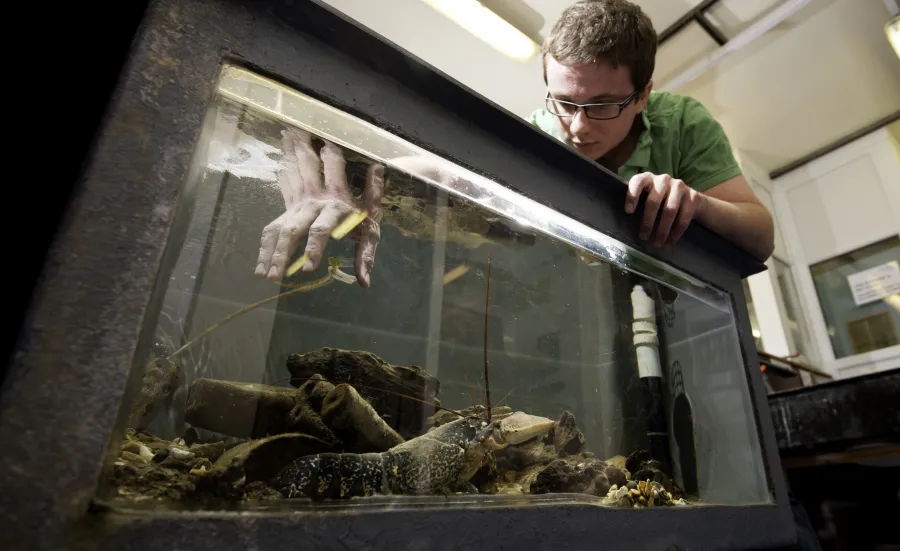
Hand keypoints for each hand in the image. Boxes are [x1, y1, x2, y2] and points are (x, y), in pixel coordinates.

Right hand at [255, 129, 384, 285]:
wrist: (344, 169)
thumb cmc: (361, 210)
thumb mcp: (370, 228)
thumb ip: (367, 254)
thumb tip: (364, 282)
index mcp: (336, 208)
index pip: (321, 229)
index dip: (314, 248)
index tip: (308, 269)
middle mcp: (313, 205)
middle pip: (292, 230)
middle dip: (282, 253)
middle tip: (275, 277)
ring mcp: (298, 206)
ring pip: (278, 228)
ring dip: (268, 251)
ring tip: (262, 275)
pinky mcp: (289, 209)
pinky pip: (273, 226)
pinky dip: (264, 246)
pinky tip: (260, 266)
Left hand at [625, 172, 705, 247]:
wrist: (689, 198)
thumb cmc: (660, 199)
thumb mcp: (647, 196)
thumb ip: (637, 202)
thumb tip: (620, 224)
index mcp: (648, 178)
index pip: (637, 182)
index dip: (632, 195)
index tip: (628, 212)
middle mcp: (664, 179)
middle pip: (654, 201)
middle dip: (647, 221)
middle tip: (643, 237)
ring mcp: (680, 186)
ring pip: (670, 210)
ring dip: (662, 230)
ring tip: (657, 244)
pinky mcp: (693, 196)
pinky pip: (684, 217)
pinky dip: (676, 232)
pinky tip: (670, 242)